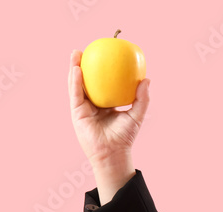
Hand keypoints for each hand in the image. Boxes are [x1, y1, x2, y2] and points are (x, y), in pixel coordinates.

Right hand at [68, 49, 149, 165]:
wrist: (113, 153)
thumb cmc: (125, 137)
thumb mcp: (136, 115)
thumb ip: (142, 98)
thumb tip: (147, 79)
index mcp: (106, 103)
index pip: (103, 83)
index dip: (102, 69)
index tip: (105, 54)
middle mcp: (93, 104)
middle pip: (87, 80)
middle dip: (85, 64)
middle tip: (88, 49)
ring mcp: (83, 108)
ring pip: (77, 84)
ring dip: (75, 68)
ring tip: (76, 53)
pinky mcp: (76, 113)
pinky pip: (75, 94)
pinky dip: (75, 81)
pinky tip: (77, 69)